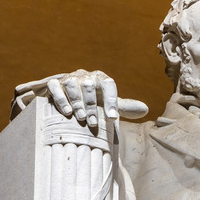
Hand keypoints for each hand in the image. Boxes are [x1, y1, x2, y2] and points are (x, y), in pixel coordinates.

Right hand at [13, 70, 147, 123]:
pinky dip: (61, 99)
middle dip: (92, 105)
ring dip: (77, 102)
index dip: (111, 100)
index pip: (108, 84)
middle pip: (89, 85)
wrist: (69, 98)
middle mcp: (85, 75)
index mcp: (100, 78)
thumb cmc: (94, 102)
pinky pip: (55, 86)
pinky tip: (67, 112)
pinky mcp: (54, 83)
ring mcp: (68, 78)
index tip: (112, 118)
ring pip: (72, 84)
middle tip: (94, 123)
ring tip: (81, 118)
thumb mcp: (108, 104)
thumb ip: (124, 107)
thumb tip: (146, 110)